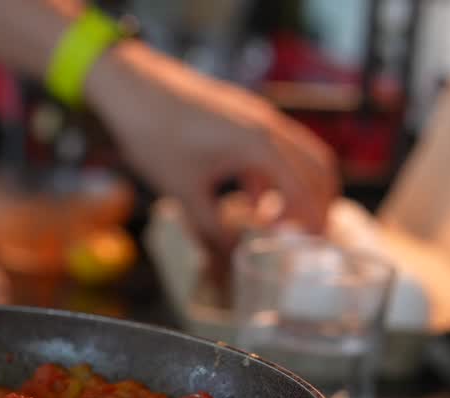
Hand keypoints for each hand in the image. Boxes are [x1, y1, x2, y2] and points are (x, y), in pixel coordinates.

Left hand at [90, 43, 338, 251]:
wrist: (132, 88)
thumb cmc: (156, 135)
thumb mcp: (184, 191)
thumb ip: (212, 228)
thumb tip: (232, 257)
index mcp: (260, 144)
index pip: (304, 187)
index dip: (314, 219)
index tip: (314, 245)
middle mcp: (267, 126)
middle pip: (316, 165)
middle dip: (318, 202)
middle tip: (308, 236)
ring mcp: (256, 117)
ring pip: (296, 155)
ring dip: (295, 188)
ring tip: (278, 224)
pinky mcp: (241, 117)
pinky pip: (271, 149)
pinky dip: (271, 177)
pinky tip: (253, 203)